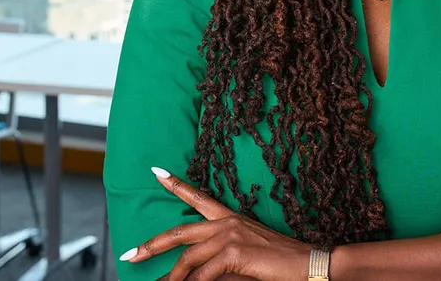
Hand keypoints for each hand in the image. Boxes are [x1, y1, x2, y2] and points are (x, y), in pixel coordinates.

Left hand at [120, 166, 310, 280]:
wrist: (310, 263)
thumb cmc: (282, 262)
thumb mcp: (248, 255)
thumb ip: (222, 258)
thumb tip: (198, 272)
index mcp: (230, 218)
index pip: (198, 196)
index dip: (175, 184)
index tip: (156, 171)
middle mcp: (226, 222)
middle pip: (179, 232)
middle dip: (151, 244)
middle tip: (130, 254)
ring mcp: (229, 236)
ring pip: (187, 258)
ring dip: (170, 277)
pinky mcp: (234, 253)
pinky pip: (203, 274)